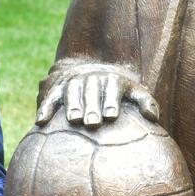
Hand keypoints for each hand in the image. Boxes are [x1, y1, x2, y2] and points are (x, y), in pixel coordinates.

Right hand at [35, 64, 158, 127]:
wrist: (96, 72)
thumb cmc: (121, 91)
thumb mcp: (135, 92)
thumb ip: (146, 102)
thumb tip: (153, 117)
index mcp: (112, 79)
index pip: (112, 88)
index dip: (111, 101)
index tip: (111, 116)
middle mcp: (92, 78)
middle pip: (91, 91)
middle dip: (91, 106)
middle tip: (92, 123)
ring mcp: (74, 81)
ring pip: (72, 92)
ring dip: (72, 105)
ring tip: (73, 121)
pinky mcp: (59, 88)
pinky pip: (51, 98)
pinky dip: (45, 108)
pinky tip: (41, 123)